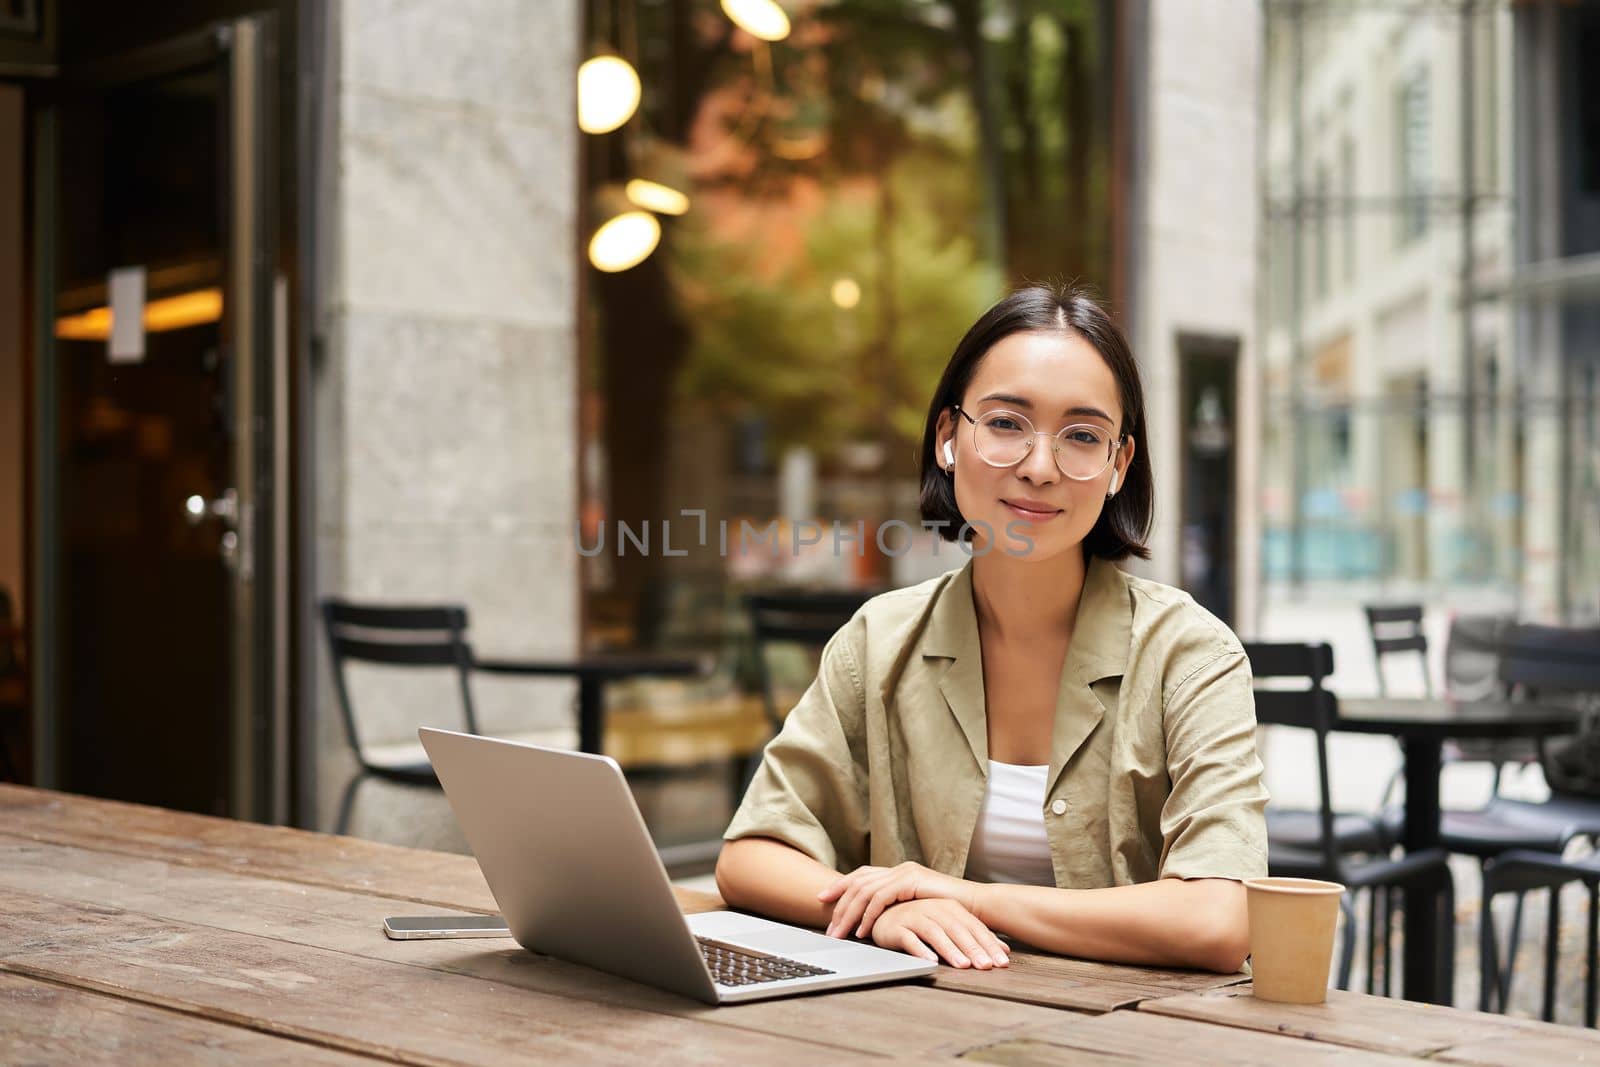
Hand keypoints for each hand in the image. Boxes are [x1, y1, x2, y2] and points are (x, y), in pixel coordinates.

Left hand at [818, 861, 979, 939]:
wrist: (976, 907)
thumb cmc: (949, 912)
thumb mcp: (918, 908)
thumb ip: (899, 908)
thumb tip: (876, 920)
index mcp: (898, 873)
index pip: (862, 875)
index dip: (840, 885)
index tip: (822, 899)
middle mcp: (898, 869)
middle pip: (858, 882)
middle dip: (839, 904)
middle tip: (828, 927)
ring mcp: (904, 873)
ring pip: (865, 891)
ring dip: (850, 914)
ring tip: (841, 934)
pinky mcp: (911, 881)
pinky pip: (881, 898)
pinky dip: (869, 915)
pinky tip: (863, 931)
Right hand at [866, 898, 1008, 968]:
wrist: (883, 914)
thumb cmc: (920, 922)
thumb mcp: (949, 926)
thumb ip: (974, 936)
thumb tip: (1003, 950)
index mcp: (949, 907)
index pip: (973, 926)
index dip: (988, 944)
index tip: (1002, 962)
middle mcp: (933, 908)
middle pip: (956, 929)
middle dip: (973, 948)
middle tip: (986, 966)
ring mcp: (913, 916)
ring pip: (935, 933)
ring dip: (950, 950)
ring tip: (962, 966)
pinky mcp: (896, 927)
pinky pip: (909, 938)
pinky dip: (920, 949)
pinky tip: (930, 961)